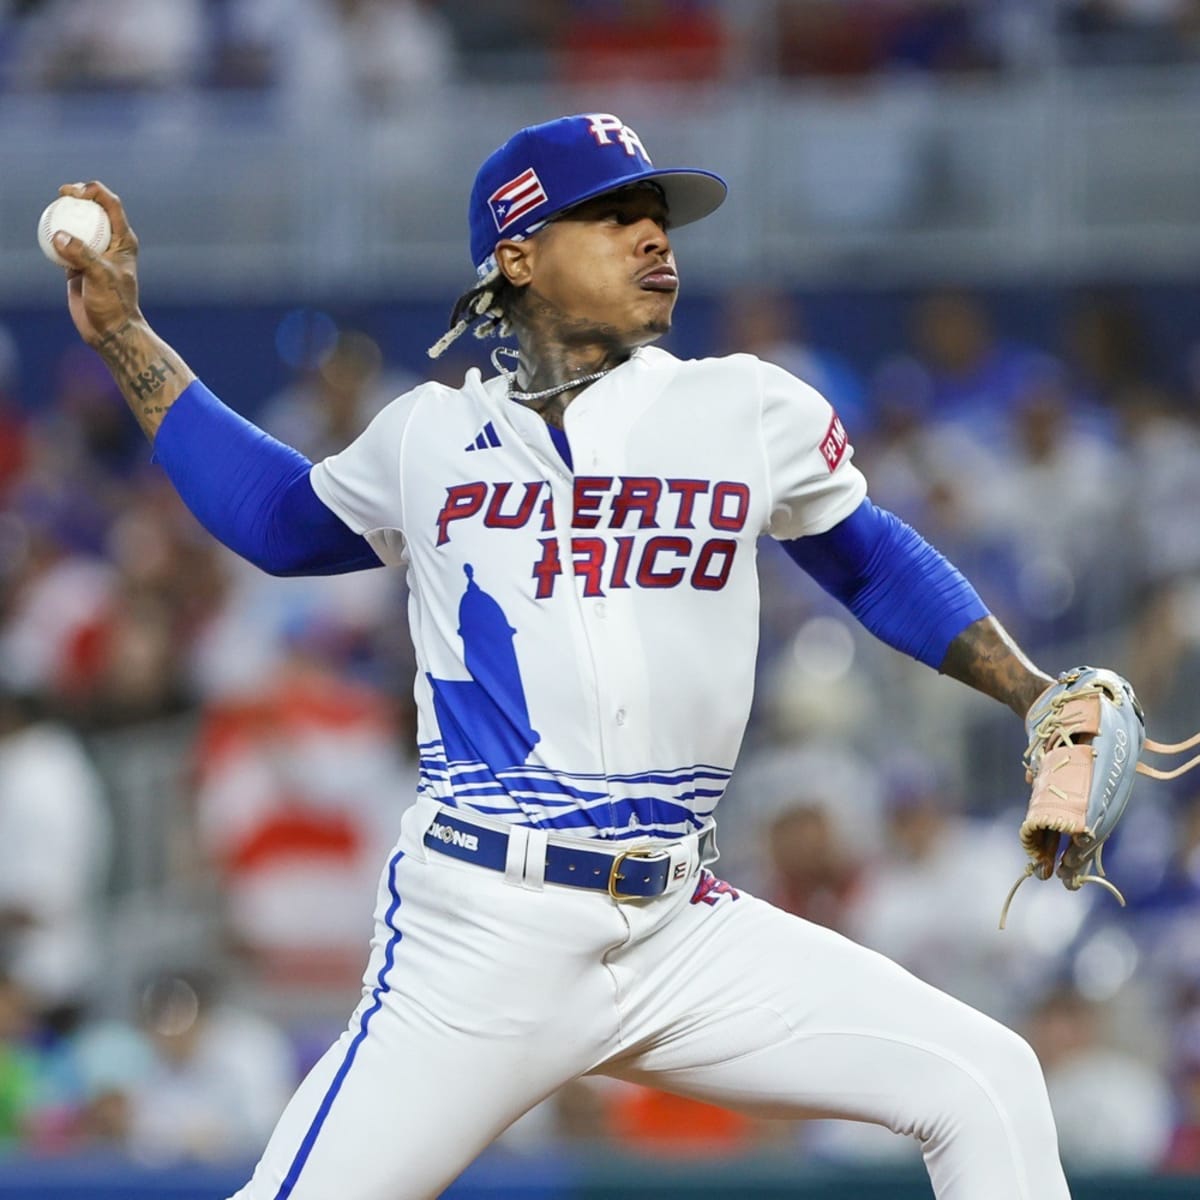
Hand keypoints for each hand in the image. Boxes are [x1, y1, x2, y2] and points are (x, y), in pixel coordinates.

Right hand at [52, 180, 141, 346]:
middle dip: (77, 197)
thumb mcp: (101, 277)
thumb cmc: (113, 303)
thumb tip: (58, 235)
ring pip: (76, 226)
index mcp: (123, 240)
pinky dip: (53, 238)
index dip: (94, 191)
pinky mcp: (77, 264)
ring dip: (63, 216)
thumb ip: (82, 255)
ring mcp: (92, 252)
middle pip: (92, 210)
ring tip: (50, 210)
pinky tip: (43, 234)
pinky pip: (62, 244)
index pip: (111, 205)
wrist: (109, 329)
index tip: (76, 192)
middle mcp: (109, 243)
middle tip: (61, 194)